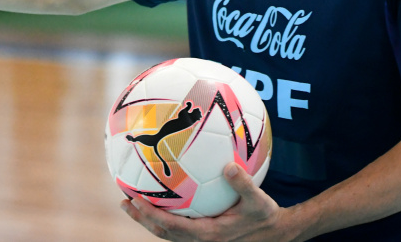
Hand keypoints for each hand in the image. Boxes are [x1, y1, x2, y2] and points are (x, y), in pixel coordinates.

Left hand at [121, 163, 297, 241]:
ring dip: (149, 220)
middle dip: (142, 218)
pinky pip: (178, 228)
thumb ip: (243, 184)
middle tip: (125, 201)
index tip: (136, 201)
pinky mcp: (205, 234)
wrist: (275, 233)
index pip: (172, 226)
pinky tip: (161, 201)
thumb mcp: (258, 200)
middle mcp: (201, 240)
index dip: (151, 215)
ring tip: (133, 204)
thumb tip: (229, 166)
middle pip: (163, 233)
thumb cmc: (266, 216)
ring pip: (168, 233)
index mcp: (208, 234)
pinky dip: (164, 217)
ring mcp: (202, 239)